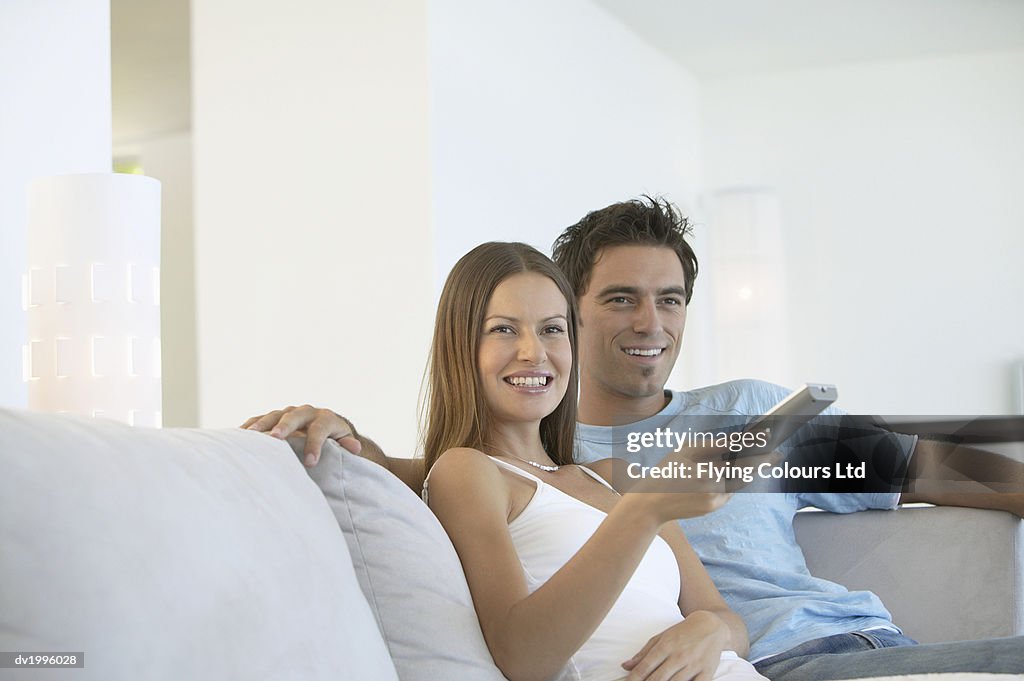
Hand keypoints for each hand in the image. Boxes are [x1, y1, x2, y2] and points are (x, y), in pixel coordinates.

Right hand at [241, 405, 361, 465]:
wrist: (324, 426)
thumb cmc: (335, 438)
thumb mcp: (344, 441)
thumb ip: (347, 444)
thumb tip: (356, 449)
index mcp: (325, 418)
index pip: (320, 429)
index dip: (315, 444)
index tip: (310, 462)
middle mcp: (306, 412)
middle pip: (294, 416)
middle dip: (285, 427)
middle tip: (275, 439)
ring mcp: (288, 413)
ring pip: (274, 415)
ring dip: (262, 425)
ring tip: (250, 437)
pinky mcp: (274, 418)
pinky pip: (260, 419)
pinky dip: (250, 426)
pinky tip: (237, 436)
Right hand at [621, 445, 775, 522]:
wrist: (651, 503)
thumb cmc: (667, 471)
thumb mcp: (686, 450)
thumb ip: (713, 445)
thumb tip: (736, 441)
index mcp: (706, 466)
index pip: (738, 454)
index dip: (756, 446)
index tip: (770, 437)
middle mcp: (713, 484)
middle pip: (745, 471)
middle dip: (763, 461)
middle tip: (779, 453)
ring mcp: (714, 498)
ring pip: (739, 482)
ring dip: (752, 471)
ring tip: (768, 459)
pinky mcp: (713, 506)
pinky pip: (729, 492)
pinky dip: (734, 482)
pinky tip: (742, 474)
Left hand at [621, 612, 728, 680]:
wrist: (711, 626)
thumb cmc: (683, 632)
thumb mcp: (661, 637)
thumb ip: (643, 653)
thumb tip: (625, 666)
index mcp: (665, 646)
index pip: (645, 667)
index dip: (633, 679)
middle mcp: (678, 656)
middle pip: (658, 678)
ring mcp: (693, 665)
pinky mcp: (707, 672)